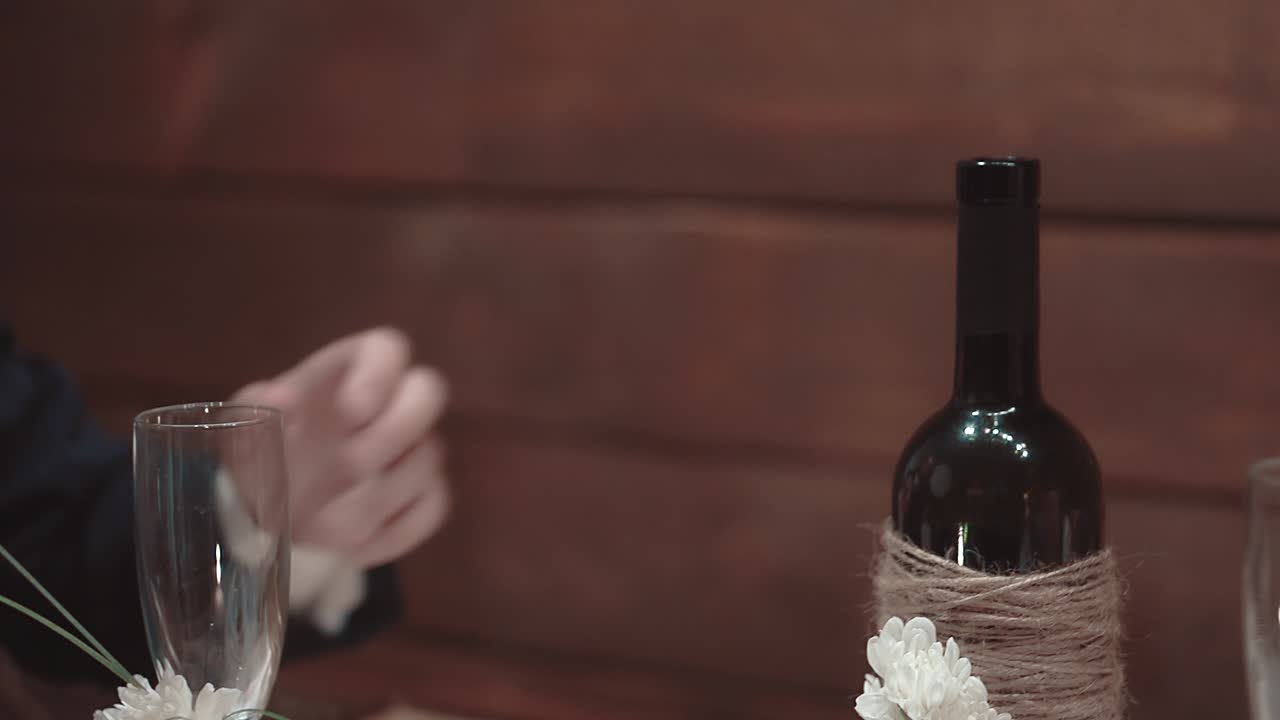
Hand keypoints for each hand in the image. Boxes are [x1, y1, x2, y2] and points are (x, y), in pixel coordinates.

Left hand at [232, 327, 449, 568]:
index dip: (379, 376)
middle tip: (353, 464)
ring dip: (375, 497)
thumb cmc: (265, 446)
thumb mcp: (249, 423)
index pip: (388, 349)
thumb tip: (281, 398)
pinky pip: (431, 510)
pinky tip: (350, 546)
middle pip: (430, 391)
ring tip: (321, 523)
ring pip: (427, 462)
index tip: (350, 411)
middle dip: (397, 430)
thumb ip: (262, 406)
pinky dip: (392, 533)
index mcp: (354, 367)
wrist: (273, 499)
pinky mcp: (427, 495)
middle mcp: (396, 399)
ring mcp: (417, 448)